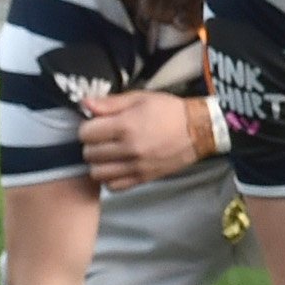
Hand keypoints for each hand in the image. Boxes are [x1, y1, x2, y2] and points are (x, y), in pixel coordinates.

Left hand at [73, 88, 210, 189]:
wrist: (201, 130)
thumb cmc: (170, 110)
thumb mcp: (141, 98)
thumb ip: (111, 102)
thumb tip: (84, 103)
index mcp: (125, 125)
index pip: (85, 133)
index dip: (89, 127)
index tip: (98, 125)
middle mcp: (128, 148)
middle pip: (89, 153)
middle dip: (93, 145)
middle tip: (104, 139)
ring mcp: (136, 166)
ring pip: (97, 173)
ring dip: (99, 164)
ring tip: (109, 155)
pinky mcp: (144, 178)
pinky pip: (114, 186)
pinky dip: (111, 178)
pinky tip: (117, 168)